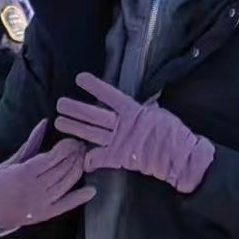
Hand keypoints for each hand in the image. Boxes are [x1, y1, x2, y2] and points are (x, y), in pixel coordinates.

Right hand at [0, 120, 94, 232]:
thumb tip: (45, 122)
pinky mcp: (46, 214)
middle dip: (75, 156)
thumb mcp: (12, 160)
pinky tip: (91, 190)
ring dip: (78, 170)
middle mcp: (35, 188)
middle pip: (62, 170)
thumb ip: (31, 142)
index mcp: (24, 173)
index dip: (66, 148)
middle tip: (83, 147)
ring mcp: (41, 203)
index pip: (52, 158)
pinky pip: (66, 205)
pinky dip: (79, 198)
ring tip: (85, 159)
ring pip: (66, 184)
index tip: (73, 140)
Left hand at [55, 74, 214, 193]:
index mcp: (133, 110)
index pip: (109, 94)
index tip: (80, 78)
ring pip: (89, 133)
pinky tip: (78, 158)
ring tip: (59, 122)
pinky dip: (87, 159)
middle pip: (92, 114)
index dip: (94, 86)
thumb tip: (148, 99)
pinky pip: (97, 158)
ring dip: (73, 127)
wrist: (179, 157)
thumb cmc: (173, 134)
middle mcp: (122, 124)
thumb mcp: (161, 113)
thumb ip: (149, 107)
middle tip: (60, 104)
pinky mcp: (118, 158)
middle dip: (74, 109)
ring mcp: (118, 141)